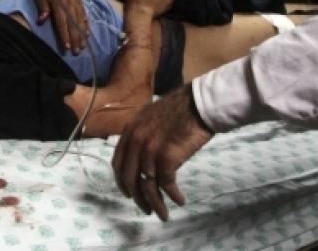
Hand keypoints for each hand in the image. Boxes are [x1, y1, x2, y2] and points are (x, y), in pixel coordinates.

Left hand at [35, 0, 89, 54]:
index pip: (62, 22)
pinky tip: (87, 34)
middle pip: (73, 23)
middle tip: (77, 52)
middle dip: (76, 38)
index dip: (65, 35)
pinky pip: (84, 13)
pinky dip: (86, 24)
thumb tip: (42, 21)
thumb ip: (42, 7)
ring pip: (80, 19)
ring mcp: (76, 0)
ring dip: (82, 34)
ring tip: (83, 46)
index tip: (67, 48)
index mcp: (59, 1)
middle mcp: (69, 2)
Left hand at [111, 85, 213, 220]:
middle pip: (129, 178)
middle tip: (145, 209)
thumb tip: (141, 155)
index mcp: (130, 130)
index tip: (129, 194)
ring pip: (147, 185)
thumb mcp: (151, 117)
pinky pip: (166, 184)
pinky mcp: (166, 157)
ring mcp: (150, 149)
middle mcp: (135, 140)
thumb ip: (142, 134)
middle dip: (137, 198)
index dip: (122, 182)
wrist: (199, 104)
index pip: (118, 163)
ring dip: (155, 203)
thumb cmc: (181, 109)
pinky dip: (172, 196)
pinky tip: (180, 200)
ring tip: (163, 214)